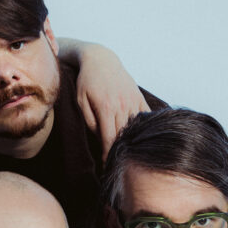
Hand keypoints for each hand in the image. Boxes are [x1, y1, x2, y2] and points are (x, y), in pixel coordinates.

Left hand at [74, 43, 149, 160]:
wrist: (101, 60)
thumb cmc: (86, 83)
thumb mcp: (81, 102)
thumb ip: (91, 122)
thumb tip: (101, 140)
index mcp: (106, 108)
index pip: (110, 138)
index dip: (110, 155)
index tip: (108, 168)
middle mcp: (122, 105)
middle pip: (124, 136)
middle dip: (121, 152)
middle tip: (119, 167)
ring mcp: (133, 100)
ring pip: (136, 127)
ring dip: (134, 142)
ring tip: (131, 157)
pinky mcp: (139, 97)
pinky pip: (146, 116)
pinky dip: (145, 128)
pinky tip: (143, 140)